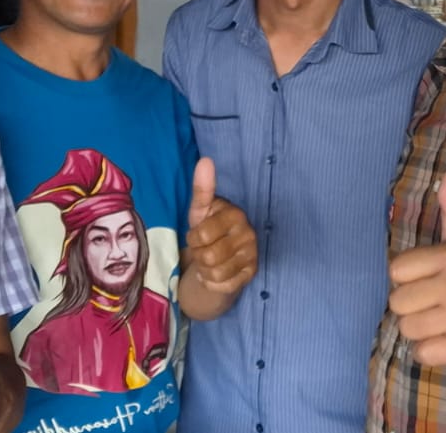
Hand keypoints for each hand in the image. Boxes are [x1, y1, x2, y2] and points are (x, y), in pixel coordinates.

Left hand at [185, 157, 257, 294]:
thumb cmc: (208, 229)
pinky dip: (213, 282)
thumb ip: (202, 188)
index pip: (202, 235)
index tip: (198, 234)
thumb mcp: (200, 211)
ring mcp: (252, 255)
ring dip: (205, 270)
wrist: (222, 257)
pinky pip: (223, 285)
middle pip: (208, 257)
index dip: (193, 239)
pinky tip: (217, 274)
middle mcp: (248, 234)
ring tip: (209, 261)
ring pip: (215, 273)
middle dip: (199, 256)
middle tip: (203, 250)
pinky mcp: (251, 274)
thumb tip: (205, 161)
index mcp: (236, 215)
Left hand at [387, 168, 445, 365]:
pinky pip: (422, 353)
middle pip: (397, 302)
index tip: (426, 278)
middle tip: (433, 302)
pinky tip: (445, 338)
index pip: (395, 270)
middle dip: (410, 306)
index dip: (406, 277)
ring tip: (439, 320)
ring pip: (407, 329)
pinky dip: (428, 350)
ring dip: (419, 329)